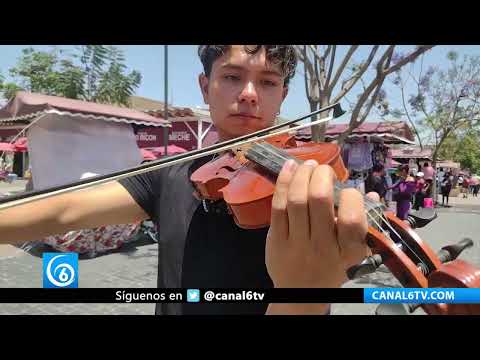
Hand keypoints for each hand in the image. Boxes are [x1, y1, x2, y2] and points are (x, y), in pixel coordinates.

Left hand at [265, 159, 369, 289]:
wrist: (300, 293)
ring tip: (308, 165)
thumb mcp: (353, 254)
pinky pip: (278, 205)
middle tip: (324, 169)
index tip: (349, 190)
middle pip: (319, 201)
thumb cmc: (330, 267)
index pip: (353, 220)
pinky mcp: (276, 238)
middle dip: (322, 175)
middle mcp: (321, 246)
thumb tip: (372, 195)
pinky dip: (284, 182)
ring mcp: (296, 242)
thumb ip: (363, 225)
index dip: (352, 197)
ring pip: (296, 199)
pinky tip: (290, 167)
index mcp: (346, 251)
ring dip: (302, 175)